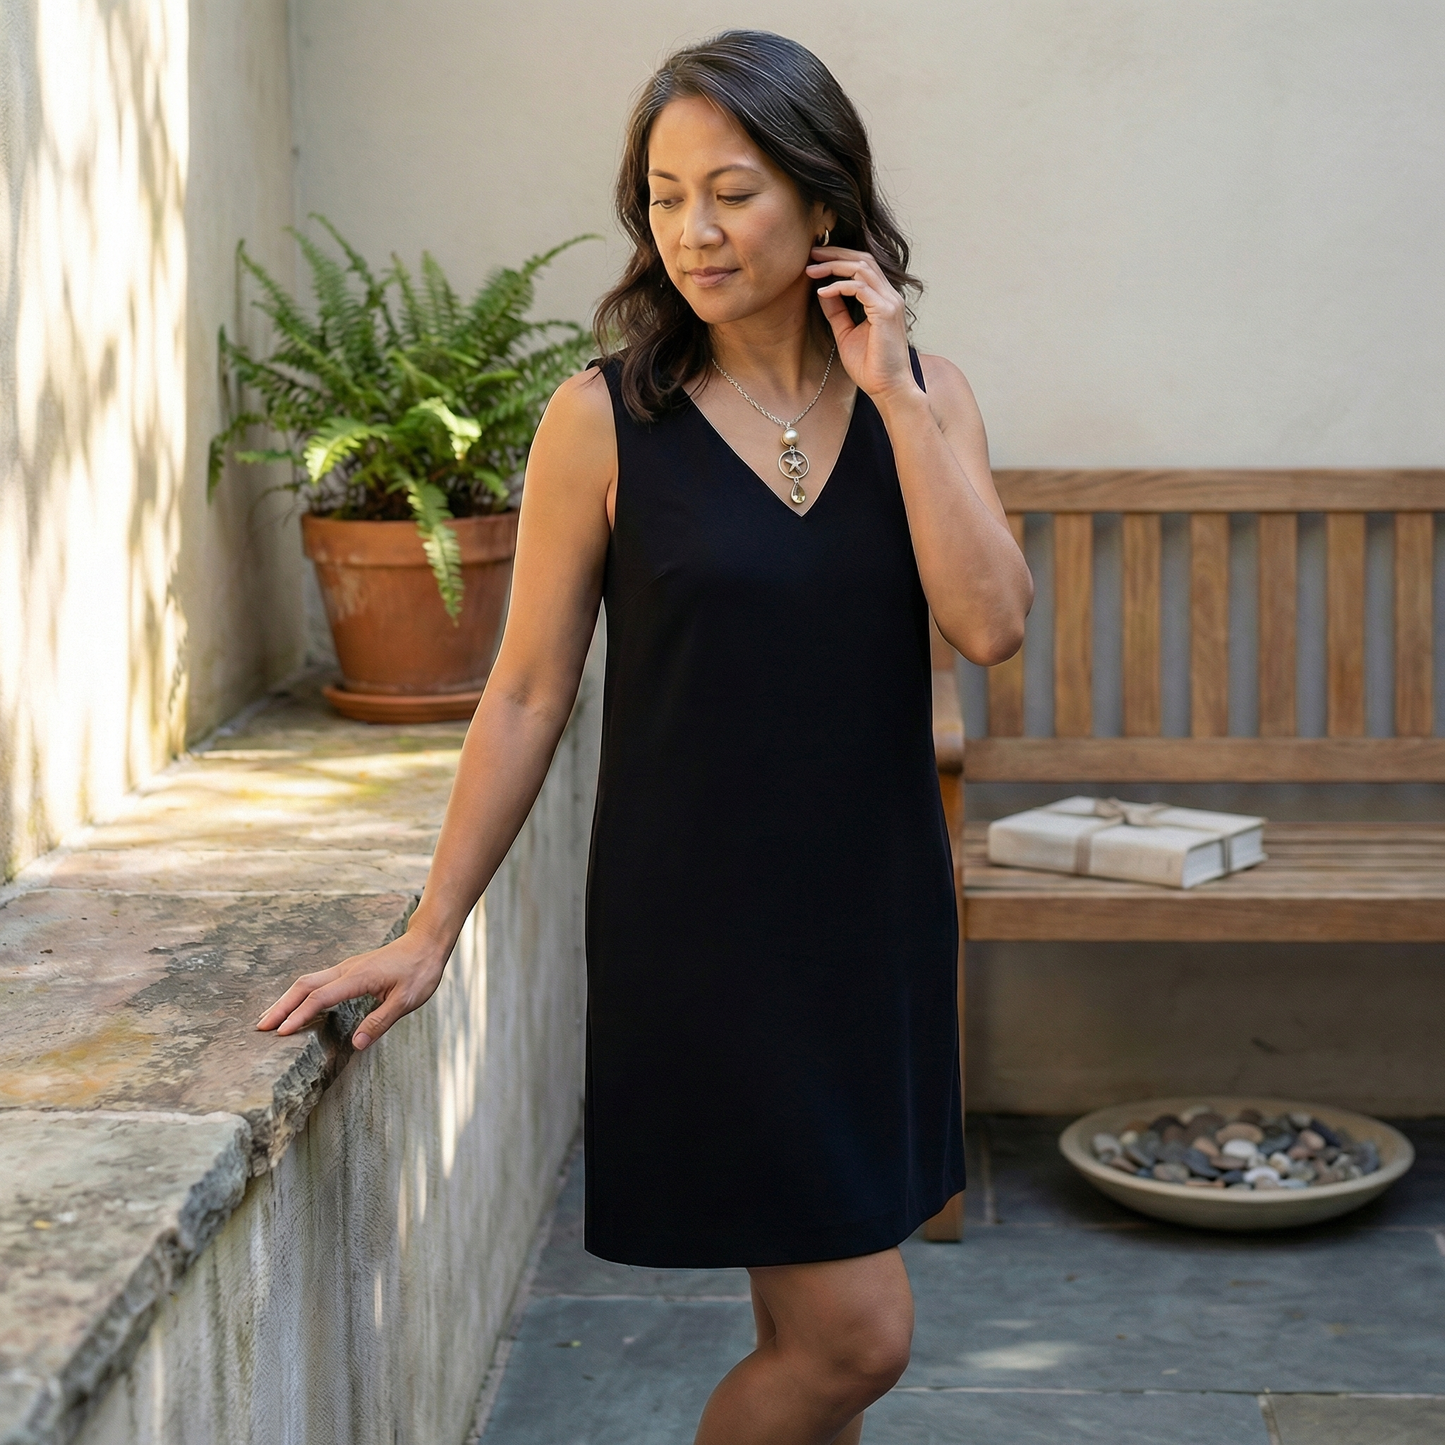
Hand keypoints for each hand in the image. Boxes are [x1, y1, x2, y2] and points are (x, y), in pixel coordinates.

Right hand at [255, 923, 450, 1050]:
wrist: (426, 943)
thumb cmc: (420, 971)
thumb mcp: (407, 1000)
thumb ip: (381, 1021)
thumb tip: (357, 1043)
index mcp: (358, 977)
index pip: (320, 998)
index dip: (299, 1015)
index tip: (280, 1033)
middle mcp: (346, 970)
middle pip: (304, 986)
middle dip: (281, 1006)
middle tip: (260, 1027)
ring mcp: (346, 968)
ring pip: (308, 981)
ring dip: (287, 999)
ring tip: (270, 1019)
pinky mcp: (349, 970)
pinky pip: (317, 981)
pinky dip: (301, 994)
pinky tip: (297, 1007)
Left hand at [807, 246, 917, 405]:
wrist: (888, 389)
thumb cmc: (870, 366)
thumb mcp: (846, 333)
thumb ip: (837, 311)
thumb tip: (822, 290)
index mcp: (883, 299)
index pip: (863, 266)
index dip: (839, 258)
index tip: (815, 260)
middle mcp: (890, 296)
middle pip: (863, 259)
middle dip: (835, 253)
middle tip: (811, 254)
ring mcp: (890, 302)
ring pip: (862, 268)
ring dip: (834, 266)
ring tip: (811, 270)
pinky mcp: (886, 312)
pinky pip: (860, 288)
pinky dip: (839, 286)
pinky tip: (822, 292)